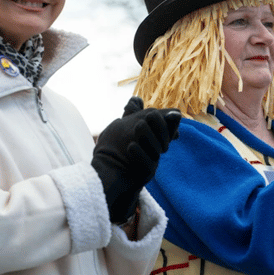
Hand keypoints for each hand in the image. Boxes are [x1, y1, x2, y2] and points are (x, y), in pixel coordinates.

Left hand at [92, 97, 180, 223]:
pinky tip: (131, 146)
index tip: (157, 113)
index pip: (169, 128)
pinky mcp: (144, 176)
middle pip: (165, 138)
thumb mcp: (121, 127)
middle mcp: (154, 151)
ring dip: (148, 136)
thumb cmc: (113, 149)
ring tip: (137, 127)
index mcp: (152, 137)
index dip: (169, 121)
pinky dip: (139, 154)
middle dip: (159, 125)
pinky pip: (147, 165)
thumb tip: (137, 99)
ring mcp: (151, 163)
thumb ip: (131, 114)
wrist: (104, 173)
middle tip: (148, 116)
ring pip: (157, 150)